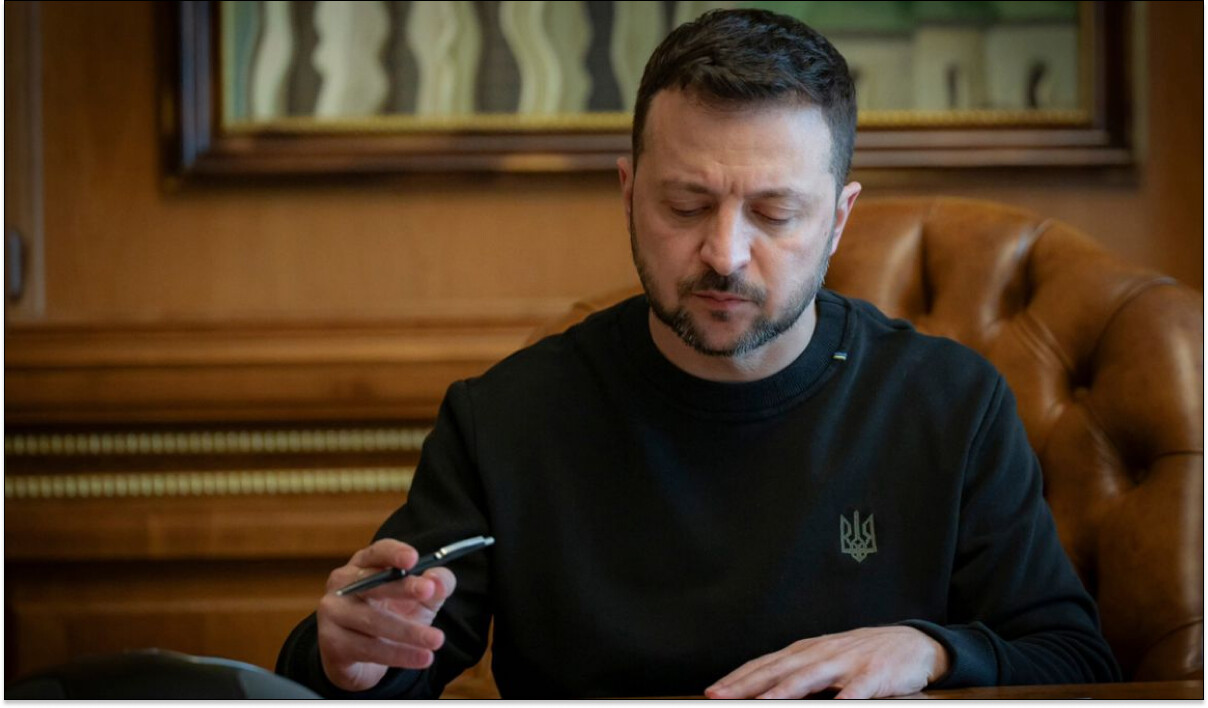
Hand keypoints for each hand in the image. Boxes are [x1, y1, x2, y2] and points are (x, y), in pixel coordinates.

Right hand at [316, 539, 456, 691]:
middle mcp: (342, 584)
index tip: (413, 558)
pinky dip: (398, 653)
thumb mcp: (421, 598)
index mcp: (364, 565)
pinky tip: (421, 657)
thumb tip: (438, 582)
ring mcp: (333, 613)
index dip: (394, 553)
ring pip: (372, 620)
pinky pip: (368, 648)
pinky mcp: (332, 642)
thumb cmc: (392, 615)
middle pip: (371, 582)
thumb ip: (436, 585)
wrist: (362, 658)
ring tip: (437, 640)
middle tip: (428, 591)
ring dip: (408, 630)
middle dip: (402, 587)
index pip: (377, 553)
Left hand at [704, 626, 949, 698]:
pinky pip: (856, 689)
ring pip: (810, 676)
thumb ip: (795, 675)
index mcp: (806, 652)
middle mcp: (821, 653)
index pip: (765, 664)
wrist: (911, 643)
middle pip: (779, 669)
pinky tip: (835, 705)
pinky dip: (843, 696)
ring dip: (785, 690)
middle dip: (748, 685)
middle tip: (722, 698)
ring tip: (764, 703)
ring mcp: (847, 663)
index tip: (713, 692)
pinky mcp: (874, 675)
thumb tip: (760, 690)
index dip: (738, 678)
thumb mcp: (824, 660)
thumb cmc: (860, 656)